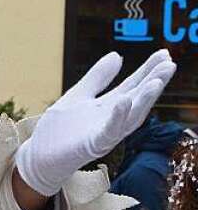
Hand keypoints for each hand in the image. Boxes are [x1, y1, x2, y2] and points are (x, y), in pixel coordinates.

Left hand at [15, 50, 175, 196]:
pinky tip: (124, 102)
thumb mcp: (78, 95)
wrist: (38, 156)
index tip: (164, 54)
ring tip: (157, 81)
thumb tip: (118, 55)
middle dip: (154, 82)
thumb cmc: (59, 130)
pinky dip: (117, 118)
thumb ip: (97, 77)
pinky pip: (108, 132)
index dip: (148, 70)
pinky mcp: (92, 146)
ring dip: (144, 99)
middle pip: (137, 99)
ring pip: (130, 117)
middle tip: (170, 64)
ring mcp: (104, 134)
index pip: (132, 86)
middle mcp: (111, 120)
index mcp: (108, 107)